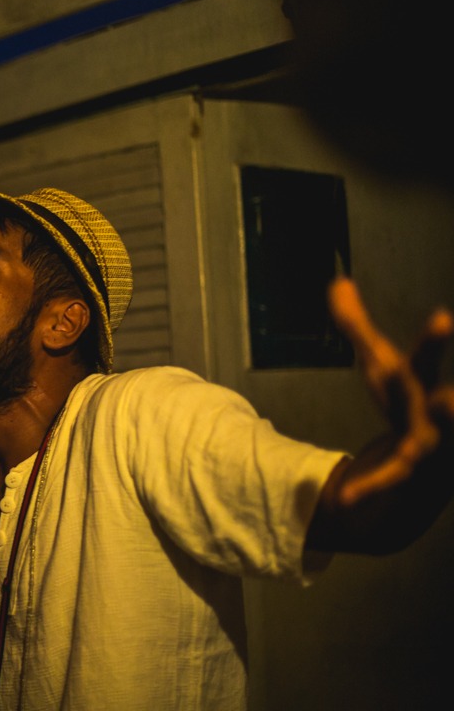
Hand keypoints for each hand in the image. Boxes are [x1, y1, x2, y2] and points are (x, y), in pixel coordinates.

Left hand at [330, 277, 453, 505]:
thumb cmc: (406, 402)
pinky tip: (345, 499)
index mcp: (422, 384)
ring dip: (424, 447)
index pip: (427, 359)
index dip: (434, 340)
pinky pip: (389, 482)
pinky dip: (369, 488)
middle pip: (442, 405)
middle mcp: (433, 415)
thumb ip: (356, 325)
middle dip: (452, 403)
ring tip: (426, 441)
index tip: (441, 318)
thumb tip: (337, 281)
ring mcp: (427, 448)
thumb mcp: (378, 363)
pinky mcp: (408, 476)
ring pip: (428, 447)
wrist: (425, 462)